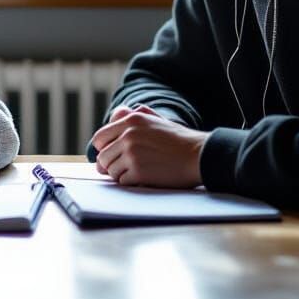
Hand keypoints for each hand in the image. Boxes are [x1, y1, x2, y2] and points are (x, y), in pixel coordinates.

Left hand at [91, 105, 206, 187]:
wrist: (198, 154)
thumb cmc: (177, 139)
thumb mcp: (154, 119)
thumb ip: (132, 116)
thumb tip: (112, 118)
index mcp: (131, 120)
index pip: (100, 138)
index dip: (103, 149)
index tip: (111, 155)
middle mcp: (128, 135)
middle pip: (103, 157)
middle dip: (110, 165)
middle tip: (122, 168)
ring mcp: (132, 153)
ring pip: (111, 171)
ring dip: (121, 175)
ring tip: (136, 172)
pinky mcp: (138, 171)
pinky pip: (122, 181)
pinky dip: (130, 182)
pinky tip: (143, 178)